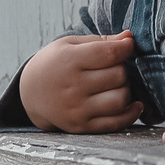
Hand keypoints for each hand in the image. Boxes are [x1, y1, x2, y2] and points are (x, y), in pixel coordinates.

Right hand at [19, 32, 143, 133]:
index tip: (127, 45)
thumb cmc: (54, 63)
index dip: (125, 47)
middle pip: (118, 75)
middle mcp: (73, 87)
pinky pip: (116, 123)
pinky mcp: (81, 126)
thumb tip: (129, 37)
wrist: (30, 93)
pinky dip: (131, 113)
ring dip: (125, 89)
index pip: (109, 53)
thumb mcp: (70, 44)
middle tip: (113, 67)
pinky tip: (134, 104)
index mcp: (69, 61)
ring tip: (116, 84)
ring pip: (121, 99)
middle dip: (122, 68)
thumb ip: (101, 41)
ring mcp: (77, 109)